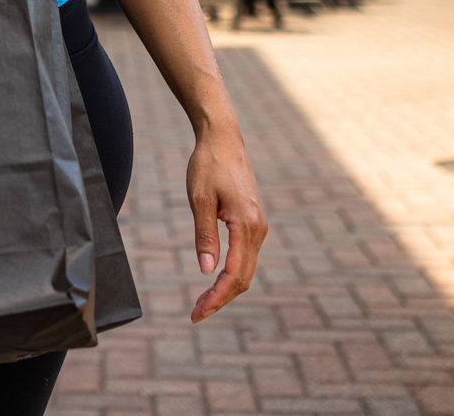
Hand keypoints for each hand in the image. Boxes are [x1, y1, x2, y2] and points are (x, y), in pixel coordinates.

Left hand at [186, 122, 266, 322]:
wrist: (223, 140)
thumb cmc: (208, 165)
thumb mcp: (199, 200)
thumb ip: (204, 235)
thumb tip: (206, 271)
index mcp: (247, 225)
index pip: (234, 275)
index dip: (216, 298)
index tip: (197, 313)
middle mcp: (258, 230)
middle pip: (243, 278)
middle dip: (220, 299)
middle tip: (195, 314)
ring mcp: (258, 227)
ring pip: (246, 270)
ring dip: (225, 288)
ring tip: (201, 301)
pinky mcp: (253, 223)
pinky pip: (246, 257)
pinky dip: (231, 273)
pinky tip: (214, 279)